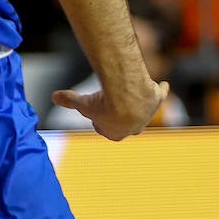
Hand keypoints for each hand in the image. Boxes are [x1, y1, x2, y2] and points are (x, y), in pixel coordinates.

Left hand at [50, 78, 169, 141]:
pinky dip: (162, 90)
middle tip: (113, 106)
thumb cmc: (102, 103)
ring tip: (133, 94)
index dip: (100, 122)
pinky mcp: (156, 100)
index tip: (96, 114)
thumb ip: (68, 100)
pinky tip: (164, 85)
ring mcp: (147, 115)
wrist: (127, 96)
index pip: (107, 131)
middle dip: (121, 116)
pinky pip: (160, 94)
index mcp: (115, 134)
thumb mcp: (81, 102)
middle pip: (128, 123)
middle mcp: (134, 128)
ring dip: (139, 104)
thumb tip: (54, 96)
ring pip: (143, 109)